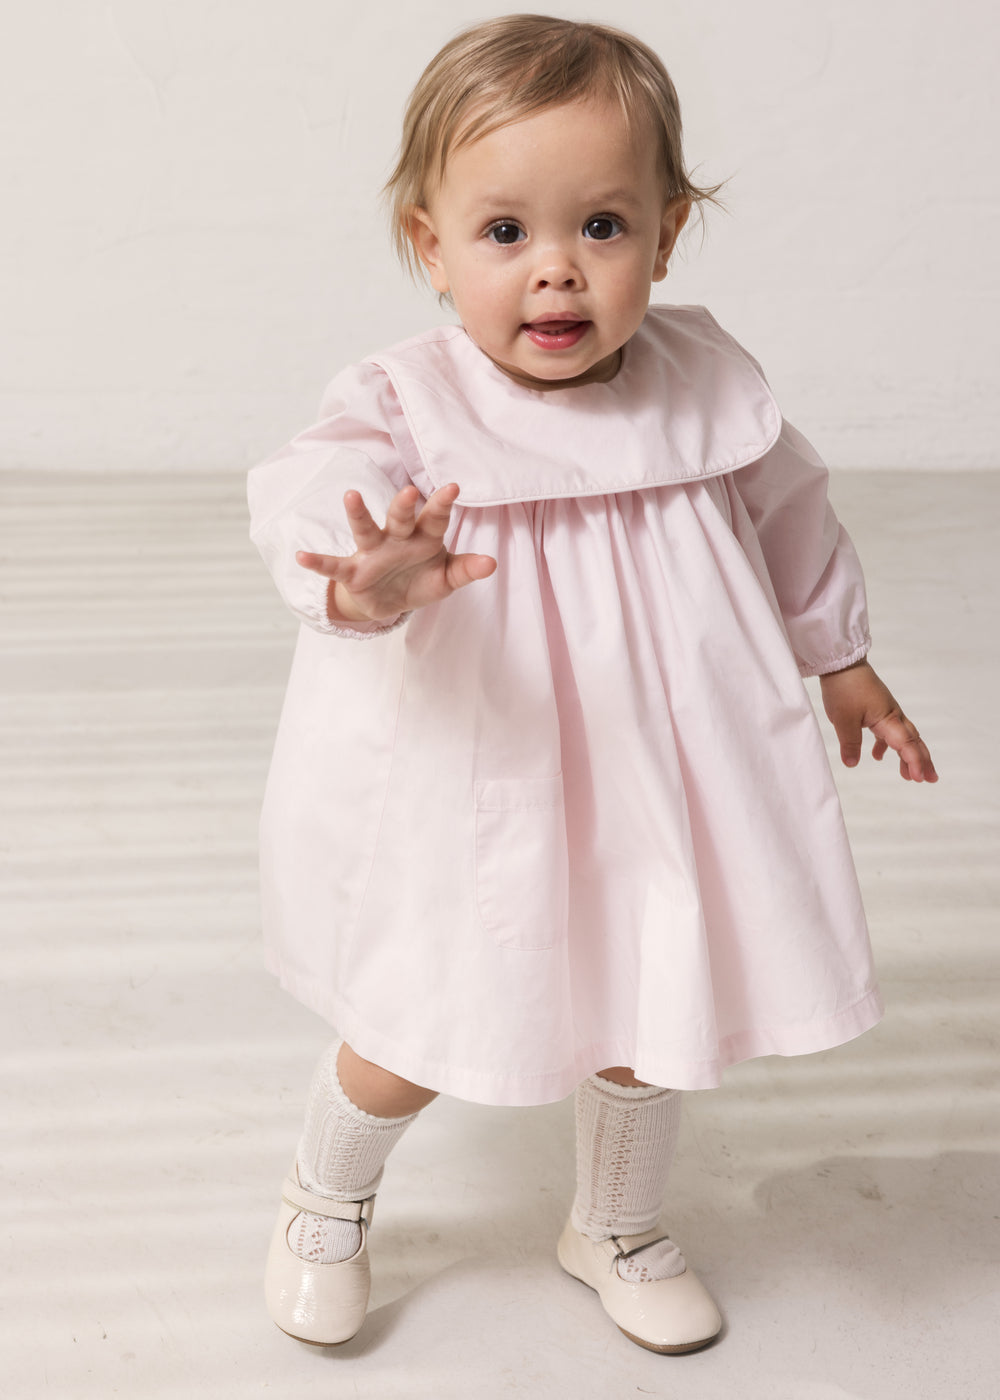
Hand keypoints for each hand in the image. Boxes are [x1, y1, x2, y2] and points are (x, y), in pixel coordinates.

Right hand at [295, 482, 496, 622]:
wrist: (390, 602)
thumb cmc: (420, 580)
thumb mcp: (446, 579)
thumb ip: (466, 569)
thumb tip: (491, 563)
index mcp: (423, 536)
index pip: (435, 518)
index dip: (442, 504)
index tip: (453, 488)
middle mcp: (396, 538)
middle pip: (400, 518)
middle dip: (403, 506)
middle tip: (409, 492)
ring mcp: (372, 552)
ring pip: (365, 529)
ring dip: (358, 514)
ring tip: (350, 496)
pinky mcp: (353, 571)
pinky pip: (334, 566)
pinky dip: (318, 563)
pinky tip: (301, 557)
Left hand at [819, 659, 937, 782]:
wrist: (842, 664)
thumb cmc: (845, 688)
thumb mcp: (843, 719)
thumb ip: (850, 743)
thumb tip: (852, 764)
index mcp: (888, 718)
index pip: (906, 744)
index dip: (914, 762)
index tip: (918, 779)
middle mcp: (893, 715)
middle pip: (913, 741)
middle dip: (923, 761)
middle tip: (931, 779)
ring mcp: (886, 712)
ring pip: (903, 737)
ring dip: (908, 755)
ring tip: (908, 775)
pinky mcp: (878, 709)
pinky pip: (888, 731)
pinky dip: (887, 745)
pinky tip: (877, 756)